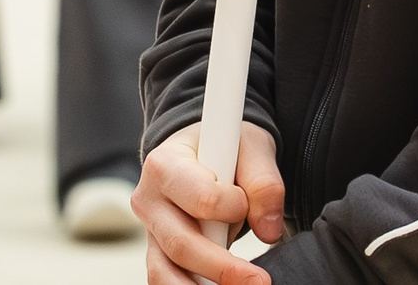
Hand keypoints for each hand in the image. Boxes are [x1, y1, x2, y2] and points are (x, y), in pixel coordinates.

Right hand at [134, 121, 286, 284]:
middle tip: (258, 281)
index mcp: (166, 163)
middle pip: (181, 244)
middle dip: (222, 269)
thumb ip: (264, 182)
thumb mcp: (250, 147)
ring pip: (166, 271)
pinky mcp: (157, 251)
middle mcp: (149, 199)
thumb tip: (268, 231)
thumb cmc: (224, 146)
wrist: (204, 150)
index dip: (231, 207)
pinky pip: (165, 279)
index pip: (201, 197)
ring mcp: (150, 229)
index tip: (246, 204)